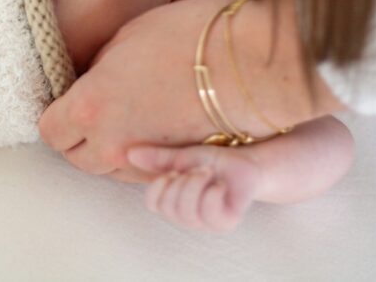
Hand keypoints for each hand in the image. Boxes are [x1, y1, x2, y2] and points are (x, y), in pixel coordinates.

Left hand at [38, 0, 228, 182]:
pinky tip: (160, 126)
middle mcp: (113, 144)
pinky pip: (148, 170)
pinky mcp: (179, 168)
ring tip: (136, 113)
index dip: (58, 115)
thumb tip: (93, 80)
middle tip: (101, 107)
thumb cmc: (194, 36)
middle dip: (83, 136)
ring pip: (113, 168)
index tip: (69, 102)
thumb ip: (100, 67)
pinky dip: (147, 154)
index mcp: (91, 106)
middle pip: (79, 157)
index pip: (51, 131)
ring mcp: (148, 162)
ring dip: (116, 147)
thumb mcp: (128, 36)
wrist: (255, 62)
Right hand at [127, 145, 258, 230]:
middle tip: (198, 169)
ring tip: (208, 172)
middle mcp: (188, 217)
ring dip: (197, 184)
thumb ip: (156, 159)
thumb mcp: (181, 157)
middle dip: (182, 182)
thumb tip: (129, 153)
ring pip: (187, 210)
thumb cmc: (213, 161)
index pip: (153, 204)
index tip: (173, 170)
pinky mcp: (226, 222)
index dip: (159, 185)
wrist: (246, 162)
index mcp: (175, 202)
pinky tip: (221, 184)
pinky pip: (210, 211)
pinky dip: (213, 191)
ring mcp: (207, 222)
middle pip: (169, 207)